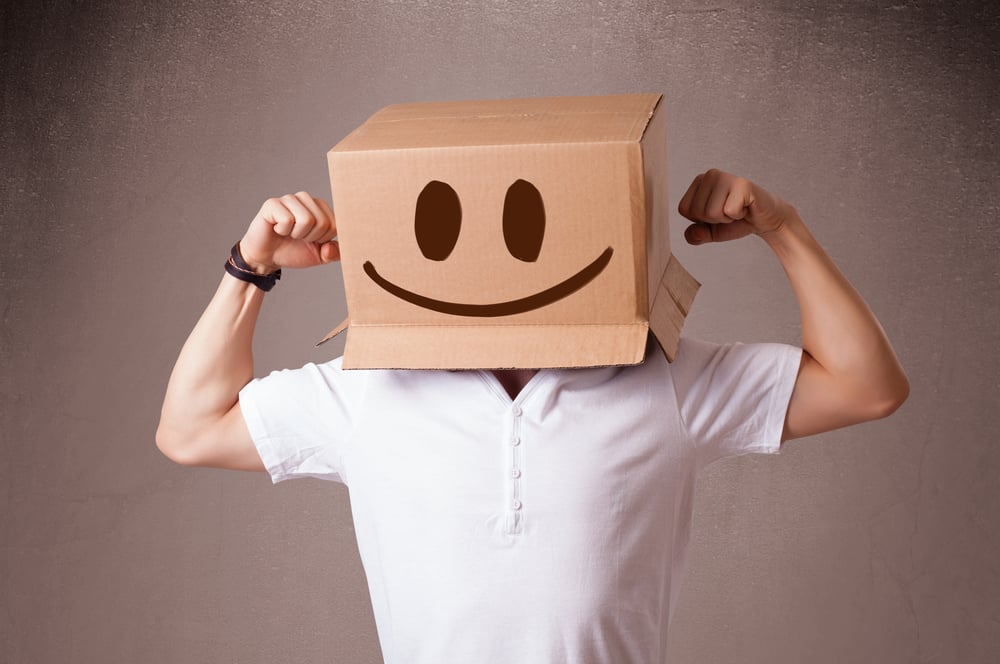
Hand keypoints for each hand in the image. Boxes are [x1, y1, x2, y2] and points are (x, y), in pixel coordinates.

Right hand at [238, 192, 339, 272]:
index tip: (311, 240)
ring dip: (297, 234)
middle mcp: (306, 199)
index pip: (335, 224)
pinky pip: (287, 220)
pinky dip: (282, 231)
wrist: (267, 257)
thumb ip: (334, 254)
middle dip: (311, 238)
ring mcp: (289, 199)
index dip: (324, 240)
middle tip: (297, 237)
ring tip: (288, 233)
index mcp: (320, 207)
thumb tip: (330, 247)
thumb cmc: (293, 251)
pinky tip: (277, 229)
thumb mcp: (319, 256)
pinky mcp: (272, 203)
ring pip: (306, 220)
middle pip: (322, 222)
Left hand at [678, 169, 794, 244]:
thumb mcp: (710, 232)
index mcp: (699, 182)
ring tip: (737, 209)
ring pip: (711, 213)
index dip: (700, 220)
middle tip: (729, 212)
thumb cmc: (736, 221)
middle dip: (714, 221)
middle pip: (697, 212)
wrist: (764, 220)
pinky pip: (729, 211)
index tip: (717, 213)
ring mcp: (726, 177)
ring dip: (727, 219)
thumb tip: (693, 234)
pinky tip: (746, 207)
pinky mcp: (742, 184)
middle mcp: (710, 175)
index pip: (683, 210)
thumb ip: (696, 235)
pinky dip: (738, 216)